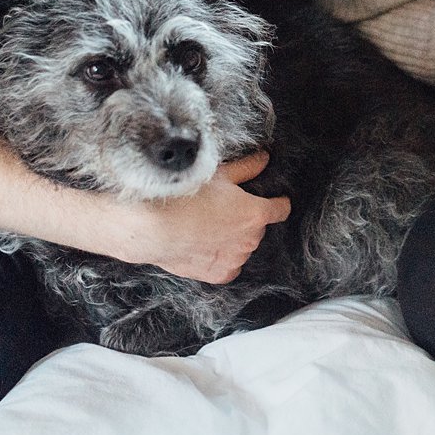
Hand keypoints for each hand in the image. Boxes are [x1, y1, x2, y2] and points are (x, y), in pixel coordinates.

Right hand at [104, 150, 289, 283]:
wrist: (153, 227)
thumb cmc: (185, 196)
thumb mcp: (219, 174)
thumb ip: (247, 168)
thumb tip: (264, 160)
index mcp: (255, 213)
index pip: (280, 209)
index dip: (277, 203)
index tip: (274, 201)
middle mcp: (250, 239)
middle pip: (257, 228)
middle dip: (245, 219)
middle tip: (222, 209)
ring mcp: (235, 259)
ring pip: (242, 247)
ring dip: (233, 240)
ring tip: (208, 227)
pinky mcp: (219, 274)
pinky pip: (228, 266)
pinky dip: (221, 258)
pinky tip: (205, 247)